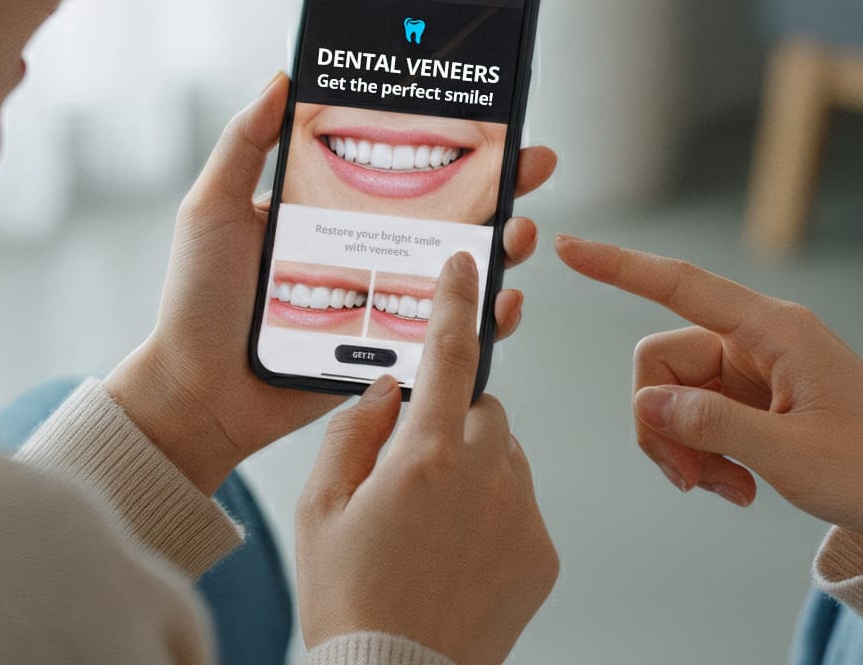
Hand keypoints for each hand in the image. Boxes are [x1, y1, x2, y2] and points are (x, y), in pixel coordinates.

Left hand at [104, 74, 557, 494]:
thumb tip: (282, 76)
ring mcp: (383, 302)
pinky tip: (505, 303)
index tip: (492, 117)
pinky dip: (488, 319)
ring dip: (505, 246)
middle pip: (450, 211)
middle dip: (504, 185)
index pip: (404, 168)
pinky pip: (449, 332)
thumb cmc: (197, 301)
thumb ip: (245, 144)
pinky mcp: (389, 351)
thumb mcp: (213, 207)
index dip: (451, 142)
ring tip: (522, 232)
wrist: (195, 394)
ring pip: (461, 268)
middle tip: (536, 163)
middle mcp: (367, 251)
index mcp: (333, 210)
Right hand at [296, 252, 557, 664]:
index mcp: (427, 453)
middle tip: (409, 472)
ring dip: (474, 468)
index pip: (451, 353)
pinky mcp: (543, 552)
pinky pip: (520, 505)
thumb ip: (353, 431)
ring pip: (504, 456)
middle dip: (451, 422)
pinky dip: (493, 514)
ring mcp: (523, 513)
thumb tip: (386, 386)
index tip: (467, 263)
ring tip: (427, 527)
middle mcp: (488, 474)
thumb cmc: (347, 599)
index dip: (457, 301)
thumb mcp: (319, 507)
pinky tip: (454, 555)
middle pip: (481, 409)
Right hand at [555, 235, 862, 550]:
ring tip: (725, 490)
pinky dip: (705, 455)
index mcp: (776, 331)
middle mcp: (762, 341)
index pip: (680, 284)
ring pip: (677, 394)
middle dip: (659, 421)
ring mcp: (759, 372)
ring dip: (685, 447)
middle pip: (663, 358)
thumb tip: (648, 404)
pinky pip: (701, 417)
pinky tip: (739, 488)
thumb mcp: (791, 456)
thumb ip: (712, 425)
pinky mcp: (761, 402)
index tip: (569, 248)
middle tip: (690, 481)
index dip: (620, 267)